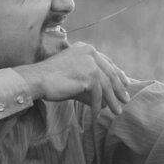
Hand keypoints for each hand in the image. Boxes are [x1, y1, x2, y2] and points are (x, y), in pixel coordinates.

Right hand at [14, 41, 129, 118]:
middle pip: (110, 74)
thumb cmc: (51, 78)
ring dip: (112, 100)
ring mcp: (90, 63)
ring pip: (106, 85)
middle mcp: (90, 52)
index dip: (118, 74)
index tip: (126, 84)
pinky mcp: (88, 76)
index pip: (107, 62)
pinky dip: (97, 106)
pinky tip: (96, 115)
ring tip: (117, 111)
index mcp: (86, 48)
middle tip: (126, 100)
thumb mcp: (74, 73)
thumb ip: (90, 79)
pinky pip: (98, 95)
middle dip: (119, 89)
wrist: (36, 79)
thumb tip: (106, 96)